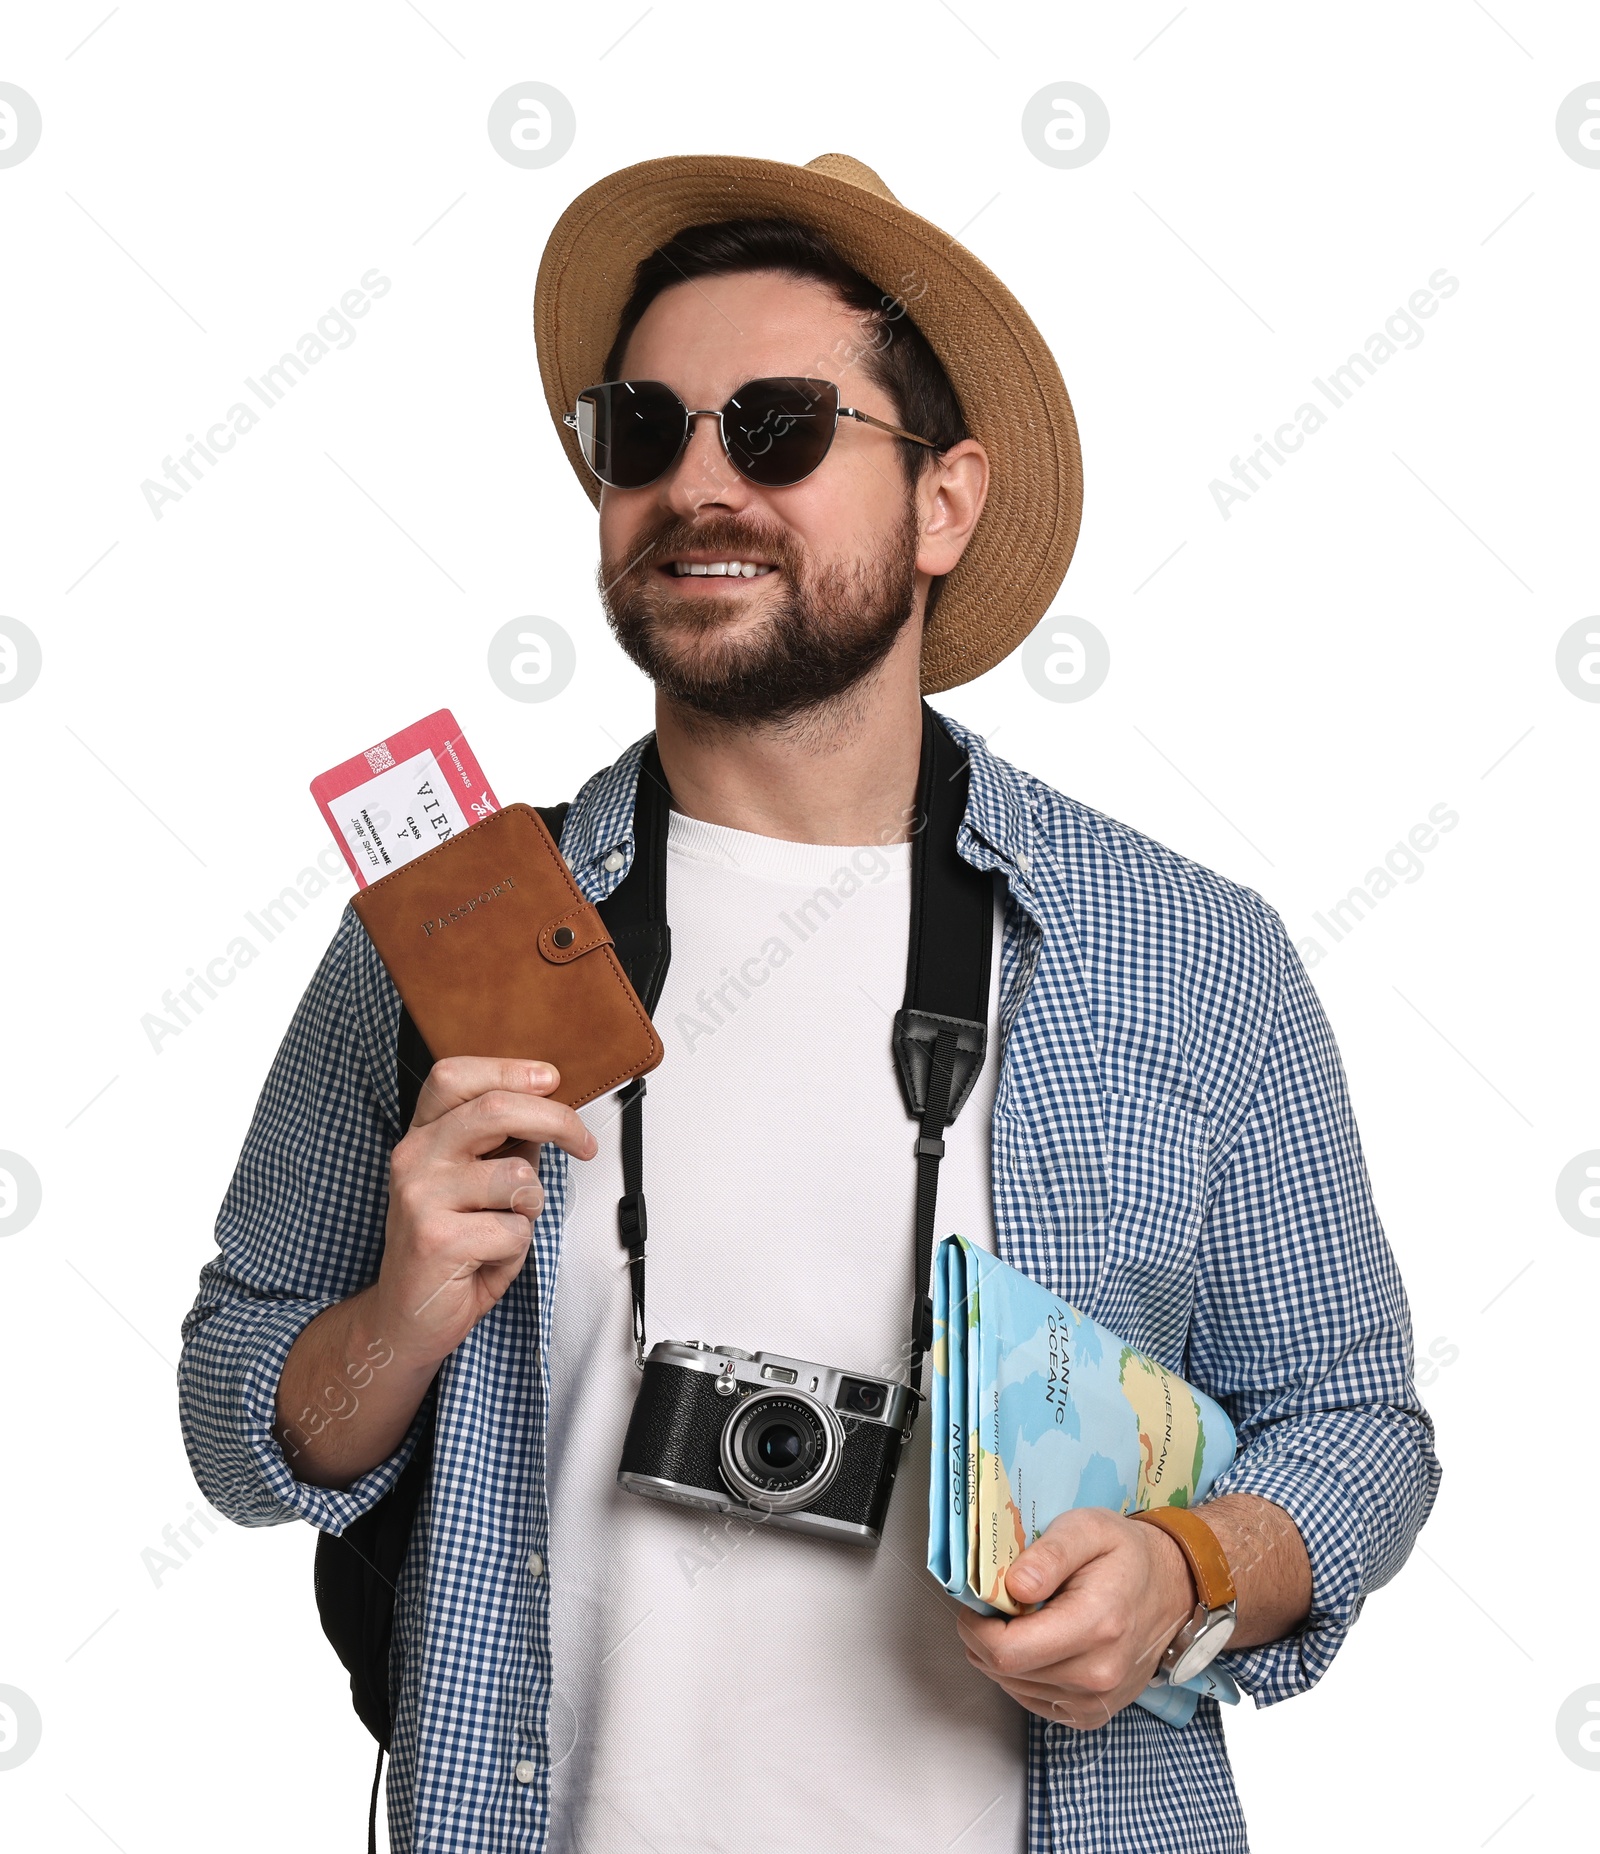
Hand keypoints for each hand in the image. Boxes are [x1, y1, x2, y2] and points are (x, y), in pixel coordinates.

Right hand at [372, 1056, 596, 1369]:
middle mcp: (414, 1158)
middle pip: (495, 1109)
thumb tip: (547, 1117)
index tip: (551, 1080)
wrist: (404, 1318)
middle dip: (556, 1121)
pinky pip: (514, 1230)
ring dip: (530, 1209)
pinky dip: (516, 1250)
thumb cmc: (447, 1249)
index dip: (508, 1069)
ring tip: (502, 1229)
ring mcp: (421, 1197)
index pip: (453, 1076)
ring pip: (519, 1178)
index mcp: (422, 1138)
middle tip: (582, 1143)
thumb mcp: (473, 1187)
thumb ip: (501, 1148)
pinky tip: (487, 1260)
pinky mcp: (437, 1239)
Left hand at [956, 1509, 1196, 1728]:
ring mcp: (1095, 1702)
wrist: (1172, 1591)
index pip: (1007, 1651)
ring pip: (1013, 1687)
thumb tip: (1014, 1587)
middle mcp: (1097, 1675)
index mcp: (1096, 1625)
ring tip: (1022, 1619)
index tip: (978, 1601)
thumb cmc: (1125, 1555)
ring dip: (1002, 1655)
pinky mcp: (1090, 1715)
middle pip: (1004, 1672)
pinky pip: (1032, 1699)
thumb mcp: (1088, 1529)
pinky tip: (1039, 1642)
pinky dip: (1022, 1673)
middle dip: (983, 1637)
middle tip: (995, 1604)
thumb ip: (1050, 1554)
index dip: (976, 1627)